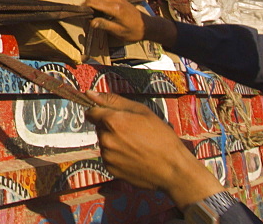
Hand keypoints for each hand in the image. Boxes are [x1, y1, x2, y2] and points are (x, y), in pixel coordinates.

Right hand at [85, 0, 177, 46]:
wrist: (148, 26)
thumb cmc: (134, 31)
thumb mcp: (118, 31)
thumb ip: (104, 25)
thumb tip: (90, 22)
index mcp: (114, 7)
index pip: (93, 2)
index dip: (83, 8)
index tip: (80, 16)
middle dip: (87, 8)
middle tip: (85, 20)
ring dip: (92, 6)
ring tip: (92, 18)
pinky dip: (98, 5)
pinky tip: (99, 15)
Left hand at [85, 91, 225, 207]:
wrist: (172, 169)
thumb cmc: (161, 138)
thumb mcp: (142, 111)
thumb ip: (113, 101)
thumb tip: (89, 93)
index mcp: (112, 121)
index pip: (91, 111)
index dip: (100, 111)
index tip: (111, 115)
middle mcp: (106, 138)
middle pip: (99, 127)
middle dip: (110, 126)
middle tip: (132, 131)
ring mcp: (107, 155)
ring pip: (104, 142)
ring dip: (113, 141)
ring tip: (135, 145)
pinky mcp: (110, 168)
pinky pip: (108, 156)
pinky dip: (116, 155)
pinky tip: (133, 156)